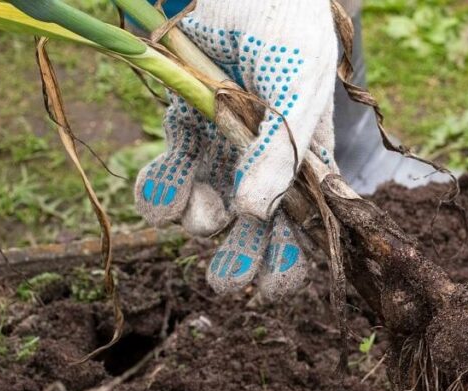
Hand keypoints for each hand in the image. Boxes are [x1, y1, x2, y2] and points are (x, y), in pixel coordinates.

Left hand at [134, 0, 338, 295]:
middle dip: (242, 260)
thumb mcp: (296, 84)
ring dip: (201, 222)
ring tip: (196, 216)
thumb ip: (281, 148)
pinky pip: (170, 173)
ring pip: (210, 207)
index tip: (273, 288)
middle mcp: (266, 159)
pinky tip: (160, 194)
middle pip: (256, 230)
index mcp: (307, 156)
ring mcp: (224, 143)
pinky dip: (160, 192)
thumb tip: (260, 214)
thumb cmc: (283, 25)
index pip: (307, 223)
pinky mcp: (184, 124)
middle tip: (227, 281)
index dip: (292, 262)